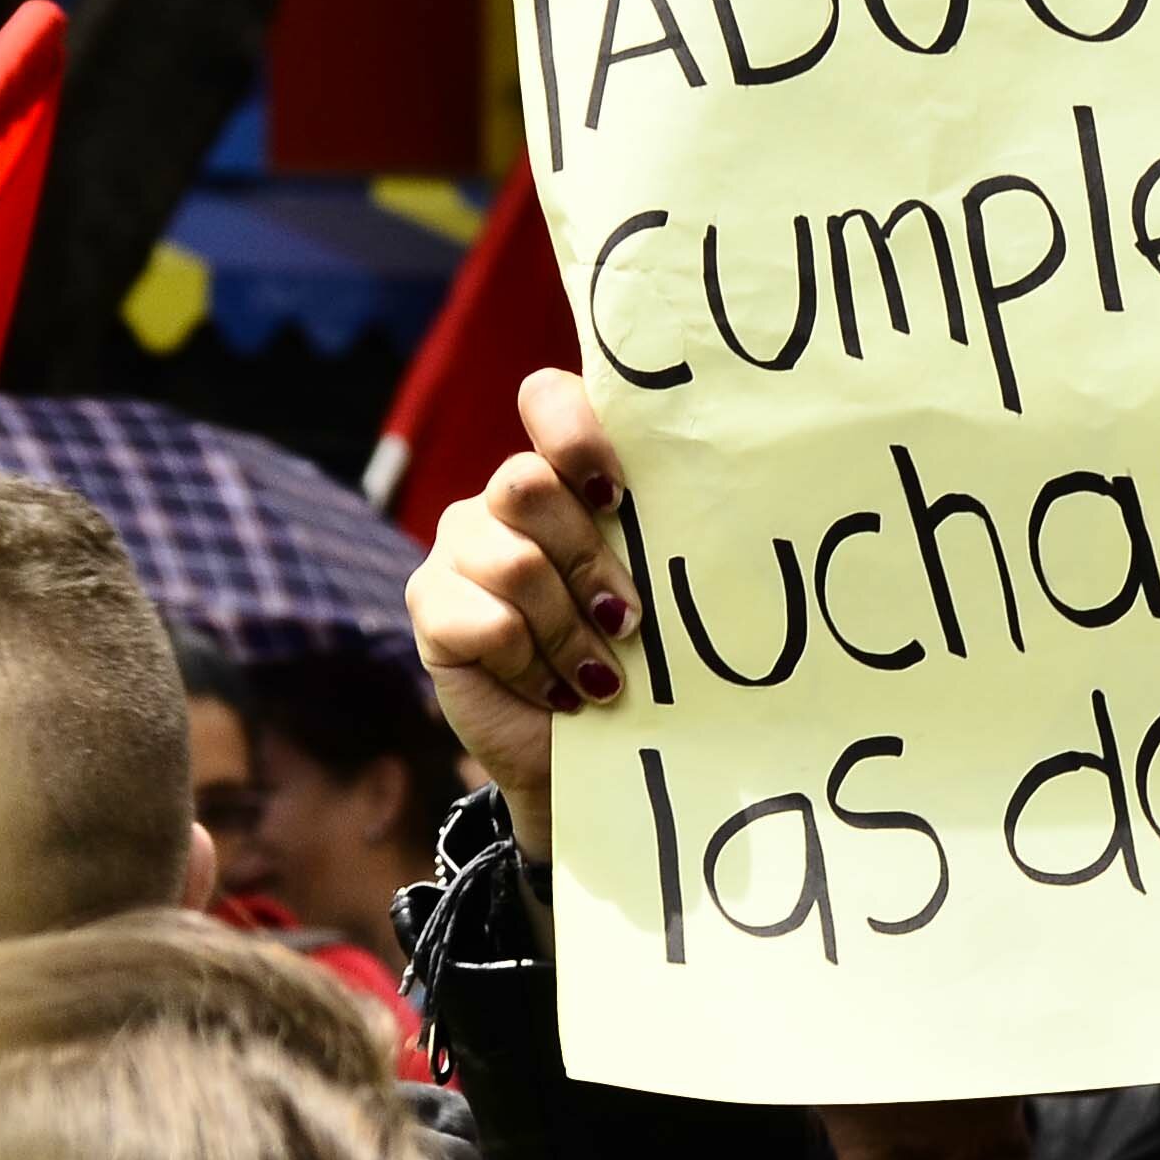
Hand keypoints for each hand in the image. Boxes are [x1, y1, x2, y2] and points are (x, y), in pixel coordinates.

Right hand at [402, 367, 634, 865]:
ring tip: (601, 679)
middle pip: (527, 484)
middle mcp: (506, 501)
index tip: (618, 494)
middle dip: (588, 561)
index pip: (548, 400)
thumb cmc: (645, 668)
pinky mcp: (432, 606)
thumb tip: (727, 511)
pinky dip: (533, 667)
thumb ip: (663, 542)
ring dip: (570, 632)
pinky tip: (556, 693)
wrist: (596, 760)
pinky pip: (486, 621)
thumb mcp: (663, 597)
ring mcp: (461, 547)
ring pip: (513, 560)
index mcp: (567, 478)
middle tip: (627, 623)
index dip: (575, 432)